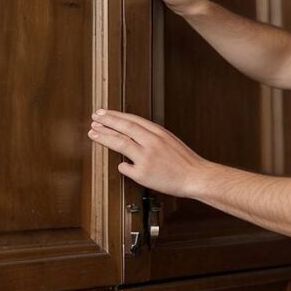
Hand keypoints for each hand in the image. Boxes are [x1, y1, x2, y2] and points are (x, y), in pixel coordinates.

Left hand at [88, 109, 209, 197]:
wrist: (196, 177)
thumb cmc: (185, 161)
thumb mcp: (170, 140)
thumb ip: (152, 136)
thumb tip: (133, 133)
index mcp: (158, 133)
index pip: (132, 120)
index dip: (115, 116)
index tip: (103, 113)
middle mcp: (152, 142)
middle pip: (124, 127)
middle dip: (106, 121)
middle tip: (94, 118)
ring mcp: (146, 157)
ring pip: (120, 143)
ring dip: (105, 137)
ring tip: (93, 133)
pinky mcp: (143, 174)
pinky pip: (125, 167)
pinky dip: (122, 164)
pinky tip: (119, 163)